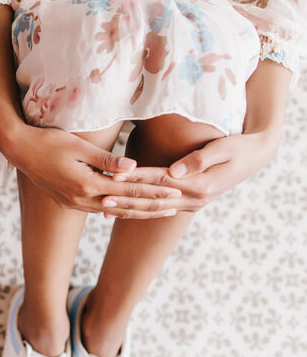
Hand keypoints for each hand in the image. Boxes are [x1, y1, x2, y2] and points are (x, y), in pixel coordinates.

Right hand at [1, 123, 183, 218]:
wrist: (19, 150)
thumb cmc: (48, 141)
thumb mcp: (78, 145)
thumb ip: (106, 159)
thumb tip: (133, 168)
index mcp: (86, 184)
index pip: (129, 189)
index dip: (154, 190)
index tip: (176, 190)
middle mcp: (82, 199)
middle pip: (126, 206)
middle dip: (153, 206)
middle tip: (177, 206)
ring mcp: (74, 203)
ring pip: (114, 211)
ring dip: (138, 212)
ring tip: (160, 211)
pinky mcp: (69, 202)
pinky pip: (100, 209)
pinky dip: (119, 209)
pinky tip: (130, 210)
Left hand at [101, 131, 278, 213]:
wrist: (255, 156)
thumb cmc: (239, 146)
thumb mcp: (224, 148)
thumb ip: (199, 159)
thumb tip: (175, 170)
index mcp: (201, 184)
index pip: (161, 180)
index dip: (138, 177)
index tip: (116, 175)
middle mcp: (194, 198)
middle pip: (154, 199)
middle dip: (126, 198)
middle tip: (100, 197)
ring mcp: (192, 203)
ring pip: (154, 208)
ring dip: (129, 208)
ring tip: (103, 207)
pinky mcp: (189, 202)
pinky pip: (160, 209)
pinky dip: (140, 210)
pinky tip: (122, 210)